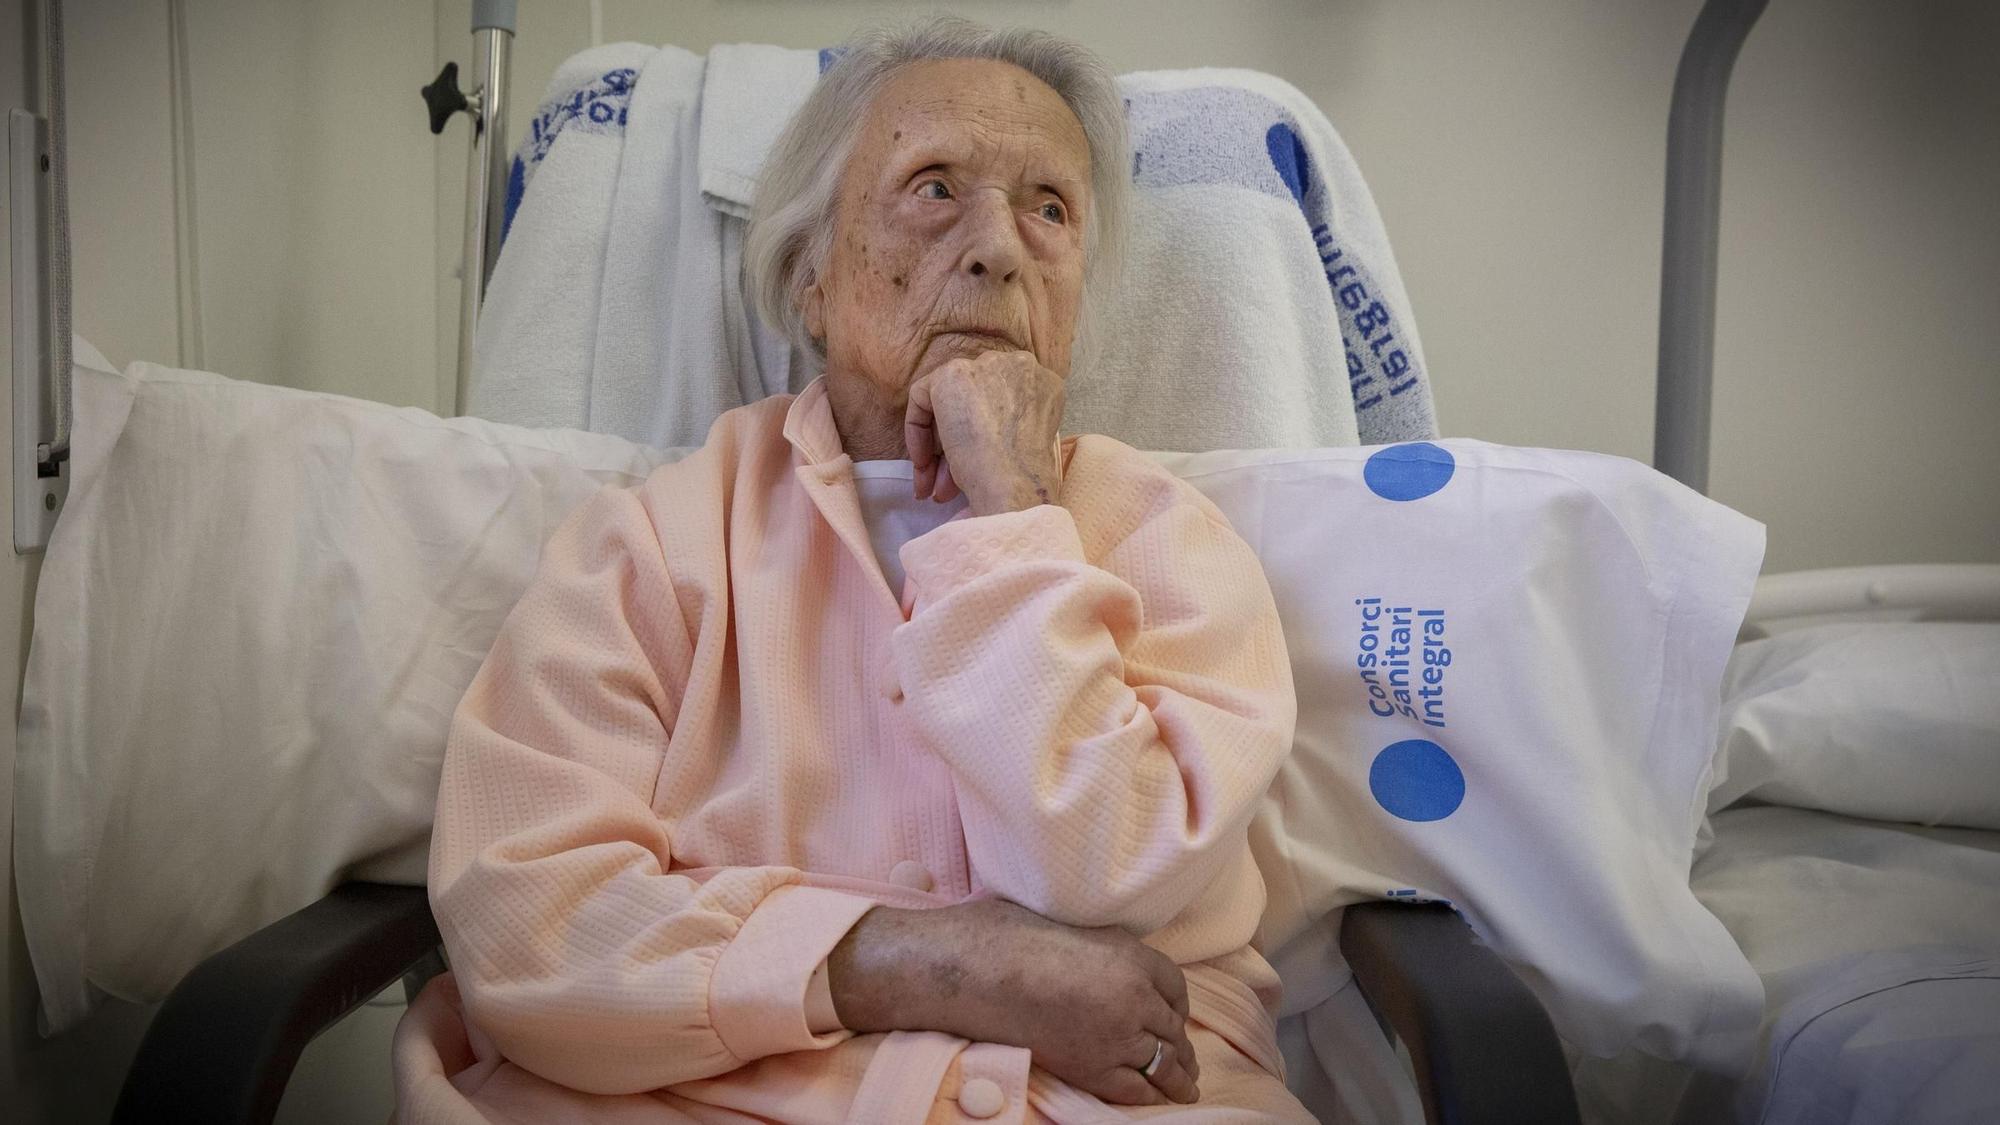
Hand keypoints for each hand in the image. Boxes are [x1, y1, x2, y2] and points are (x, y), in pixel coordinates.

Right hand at [828, 898, 1200, 1105]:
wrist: (969, 970)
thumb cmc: (1004, 935)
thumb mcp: (1069, 923)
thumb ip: (1100, 944)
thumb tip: (1101, 954)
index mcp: (1131, 954)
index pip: (1174, 985)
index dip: (1175, 1003)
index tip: (1173, 1013)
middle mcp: (1133, 996)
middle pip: (1172, 1027)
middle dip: (1179, 1043)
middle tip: (1185, 1057)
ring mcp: (1115, 1035)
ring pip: (1163, 1061)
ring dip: (1177, 1074)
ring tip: (1185, 1084)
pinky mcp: (1090, 1067)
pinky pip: (1135, 1088)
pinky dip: (1151, 1094)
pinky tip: (1161, 1098)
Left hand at [903, 351, 1064, 516]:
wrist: (1015, 481)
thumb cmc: (1025, 477)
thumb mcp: (1029, 443)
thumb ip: (1009, 426)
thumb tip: (980, 440)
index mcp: (1042, 383)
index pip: (1001, 403)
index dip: (984, 438)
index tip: (974, 469)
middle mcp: (1018, 366)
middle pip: (975, 403)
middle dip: (958, 448)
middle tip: (947, 487)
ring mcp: (986, 366)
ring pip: (951, 402)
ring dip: (939, 449)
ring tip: (933, 488)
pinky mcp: (952, 374)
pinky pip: (923, 397)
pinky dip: (918, 430)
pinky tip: (923, 464)